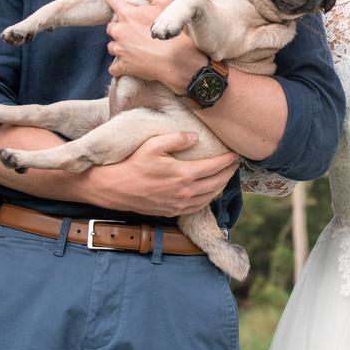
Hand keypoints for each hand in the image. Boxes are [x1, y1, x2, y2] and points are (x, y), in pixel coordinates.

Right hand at [91, 133, 239, 216]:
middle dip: (229, 173)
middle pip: (216, 183)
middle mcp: (185, 192)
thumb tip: (195, 138)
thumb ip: (177, 139)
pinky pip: (197, 207)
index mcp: (184, 174)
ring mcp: (178, 204)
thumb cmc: (132, 163)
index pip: (215, 167)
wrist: (113, 188)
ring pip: (209, 197)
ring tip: (226, 176)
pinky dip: (208, 199)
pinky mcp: (171, 211)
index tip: (236, 154)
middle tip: (235, 164)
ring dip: (221, 186)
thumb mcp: (154, 144)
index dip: (228, 160)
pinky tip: (209, 192)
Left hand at [103, 0, 201, 90]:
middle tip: (134, 30)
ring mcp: (120, 50)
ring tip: (135, 47)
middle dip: (120, 27)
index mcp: (128, 15)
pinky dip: (119, 66)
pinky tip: (129, 64)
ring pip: (112, 46)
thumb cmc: (174, 32)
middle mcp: (120, 32)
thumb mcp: (165, 3)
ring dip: (120, 46)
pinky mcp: (124, 67)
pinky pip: (114, 67)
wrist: (179, 62)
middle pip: (111, 27)